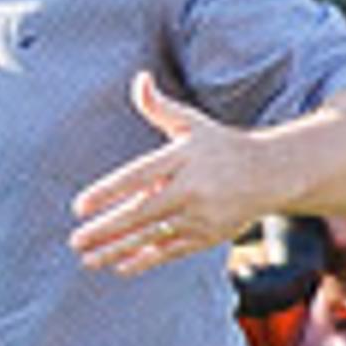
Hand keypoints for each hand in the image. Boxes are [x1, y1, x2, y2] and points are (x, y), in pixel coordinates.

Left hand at [69, 72, 271, 276]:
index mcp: (182, 157)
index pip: (137, 176)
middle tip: (75, 240)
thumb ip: (159, 107)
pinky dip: (145, 260)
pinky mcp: (208, 236)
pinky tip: (120, 266)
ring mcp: (200, 215)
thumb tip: (140, 79)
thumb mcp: (191, 122)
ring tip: (87, 259)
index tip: (79, 206)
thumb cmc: (220, 145)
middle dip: (106, 229)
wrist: (270, 173)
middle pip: (141, 212)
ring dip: (117, 250)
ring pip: (152, 236)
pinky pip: (170, 251)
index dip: (107, 192)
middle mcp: (191, 188)